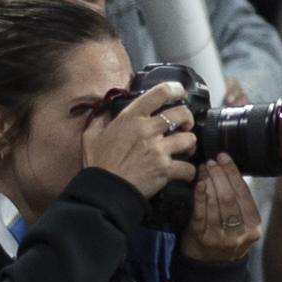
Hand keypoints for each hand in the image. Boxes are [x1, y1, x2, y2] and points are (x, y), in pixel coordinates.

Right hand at [83, 81, 199, 200]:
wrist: (103, 192)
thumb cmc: (98, 164)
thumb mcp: (92, 136)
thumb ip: (100, 119)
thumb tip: (104, 109)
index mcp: (131, 118)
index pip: (160, 92)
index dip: (176, 89)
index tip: (181, 93)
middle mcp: (147, 130)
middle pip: (182, 114)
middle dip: (188, 119)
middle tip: (184, 127)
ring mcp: (158, 149)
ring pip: (190, 139)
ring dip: (190, 145)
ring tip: (185, 150)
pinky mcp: (165, 169)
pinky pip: (188, 168)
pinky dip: (188, 172)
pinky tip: (183, 173)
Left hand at [181, 154, 263, 261]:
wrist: (211, 267)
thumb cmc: (227, 239)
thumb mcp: (242, 225)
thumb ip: (239, 203)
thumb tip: (228, 170)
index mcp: (253, 226)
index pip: (244, 194)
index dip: (234, 173)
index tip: (224, 158)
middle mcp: (238, 233)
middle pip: (230, 197)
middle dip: (220, 175)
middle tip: (212, 161)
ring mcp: (219, 236)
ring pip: (215, 203)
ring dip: (208, 182)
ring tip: (204, 169)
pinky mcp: (201, 238)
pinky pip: (200, 213)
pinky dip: (199, 196)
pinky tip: (198, 184)